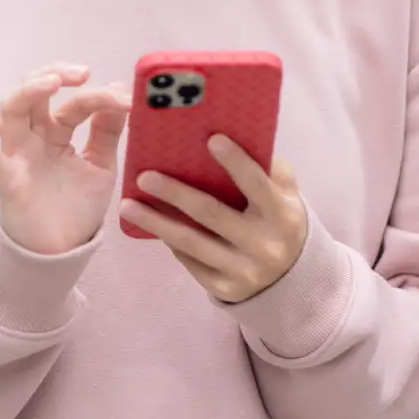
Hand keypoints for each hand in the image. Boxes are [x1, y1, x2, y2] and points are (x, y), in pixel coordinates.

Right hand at [0, 64, 129, 255]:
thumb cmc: (76, 206)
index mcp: (57, 131)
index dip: (100, 96)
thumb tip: (119, 90)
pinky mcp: (7, 180)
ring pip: (11, 110)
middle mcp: (35, 136)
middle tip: (83, 74)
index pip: (75, 102)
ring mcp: (19, 155)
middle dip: (56, 73)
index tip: (127, 99)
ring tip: (52, 82)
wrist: (62, 251)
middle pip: (34, 91)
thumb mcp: (100, 165)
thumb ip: (107, 131)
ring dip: (28, 91)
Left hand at [120, 135, 307, 303]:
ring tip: (127, 205)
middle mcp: (264, 245)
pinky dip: (169, 241)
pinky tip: (150, 225)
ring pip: (191, 242)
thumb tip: (234, 131)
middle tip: (144, 176)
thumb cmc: (279, 219)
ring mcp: (243, 271)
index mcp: (283, 215)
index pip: (257, 184)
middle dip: (175, 193)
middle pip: (211, 214)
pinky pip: (189, 261)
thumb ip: (269, 167)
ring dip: (155, 222)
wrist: (291, 276)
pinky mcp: (224, 288)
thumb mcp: (287, 193)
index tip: (211, 139)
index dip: (235, 162)